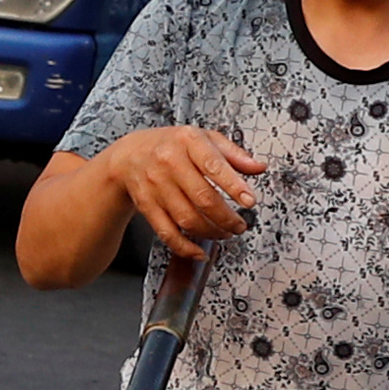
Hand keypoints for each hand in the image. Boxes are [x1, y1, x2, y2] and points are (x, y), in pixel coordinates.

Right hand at [97, 123, 266, 248]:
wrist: (129, 155)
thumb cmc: (172, 145)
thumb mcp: (204, 138)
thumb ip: (233, 153)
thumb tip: (258, 168)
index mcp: (188, 141)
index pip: (214, 165)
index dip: (234, 186)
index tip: (250, 201)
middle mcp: (169, 162)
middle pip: (202, 198)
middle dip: (227, 218)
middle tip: (240, 225)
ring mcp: (156, 185)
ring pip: (187, 218)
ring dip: (211, 232)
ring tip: (225, 233)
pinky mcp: (147, 206)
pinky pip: (167, 232)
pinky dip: (185, 247)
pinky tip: (200, 251)